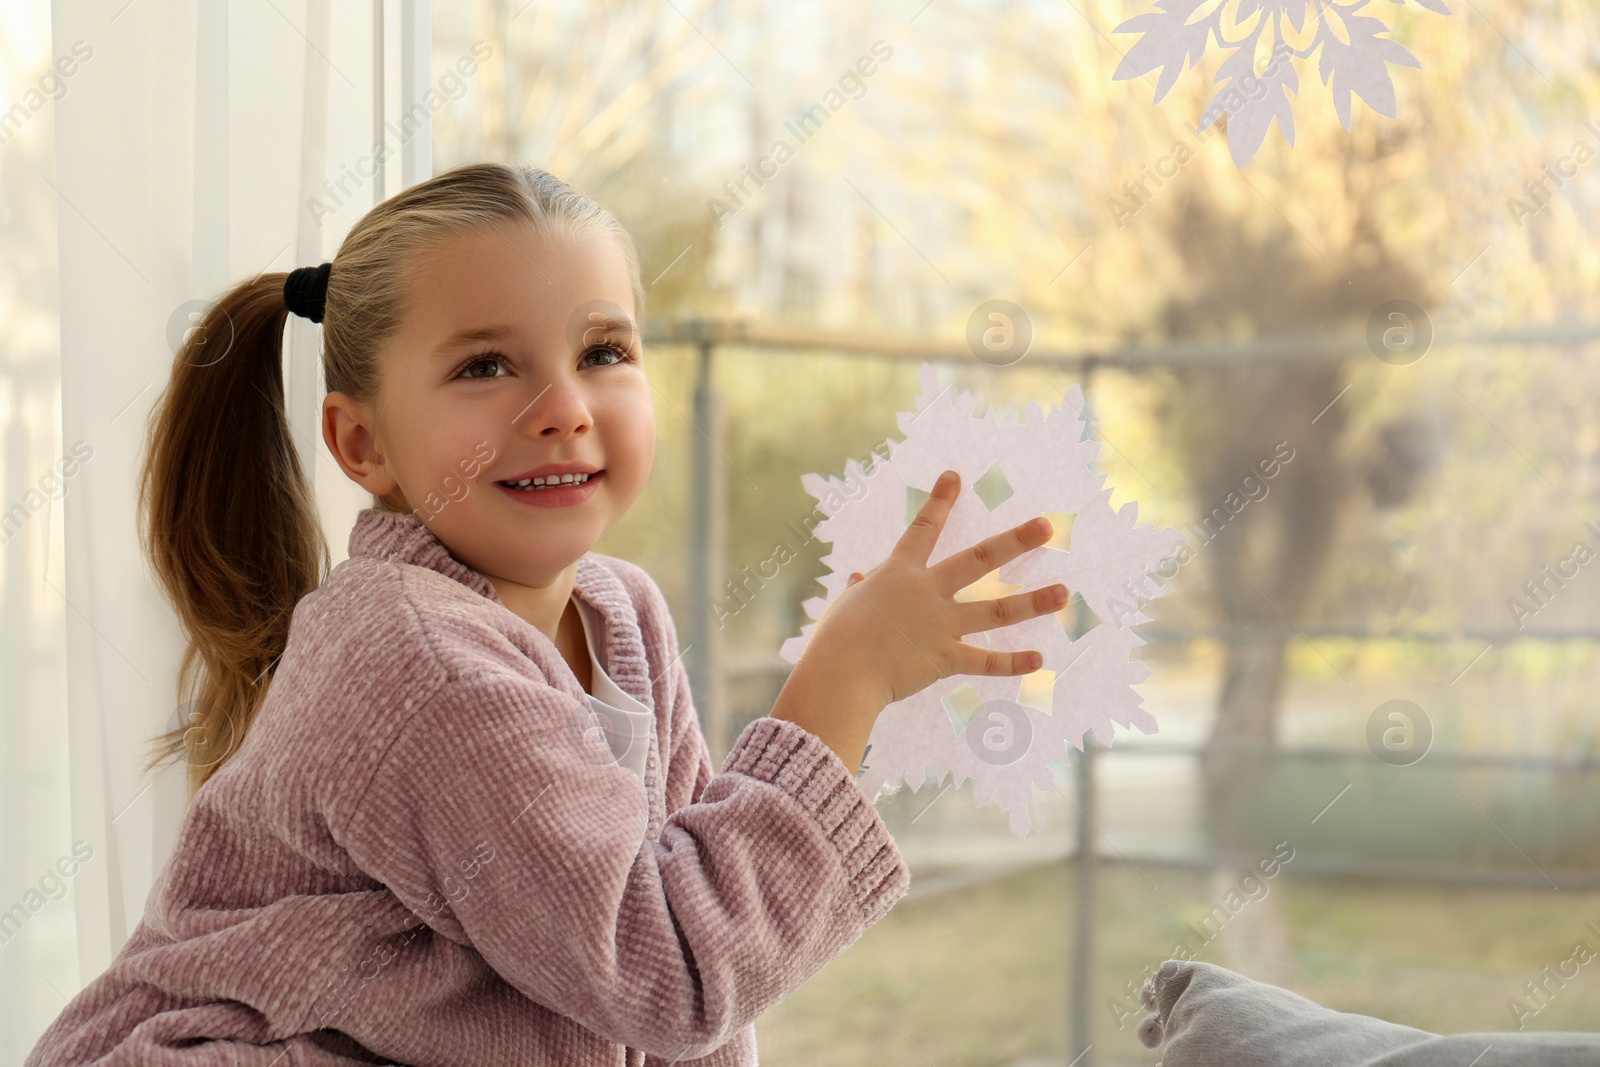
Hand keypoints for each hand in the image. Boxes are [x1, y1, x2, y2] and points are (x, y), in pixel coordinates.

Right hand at [809, 468, 1067, 707]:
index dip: (940, 501)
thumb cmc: (836, 638)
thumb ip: (857, 590)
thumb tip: (856, 579)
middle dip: (1014, 541)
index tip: (955, 476)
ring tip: (1063, 592)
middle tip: (1046, 526)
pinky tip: (1038, 658)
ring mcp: (940, 625)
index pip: (923, 529)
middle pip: (979, 559)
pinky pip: (984, 661)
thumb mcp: (846, 606)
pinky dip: (1011, 663)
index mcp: (899, 573)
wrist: (840, 672)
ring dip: (1032, 601)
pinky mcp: (944, 658)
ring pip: (995, 610)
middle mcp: (927, 592)